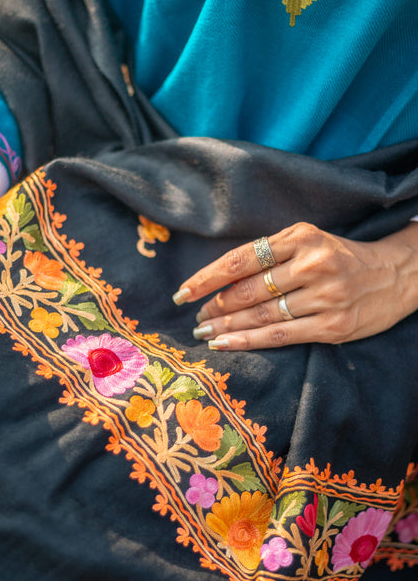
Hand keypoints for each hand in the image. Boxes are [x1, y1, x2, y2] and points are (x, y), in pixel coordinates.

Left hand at [172, 221, 417, 350]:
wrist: (396, 275)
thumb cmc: (341, 258)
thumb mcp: (308, 241)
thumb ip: (270, 254)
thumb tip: (220, 281)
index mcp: (300, 237)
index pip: (240, 259)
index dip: (207, 278)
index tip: (183, 292)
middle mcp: (312, 264)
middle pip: (248, 290)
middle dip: (215, 307)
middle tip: (196, 317)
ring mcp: (324, 296)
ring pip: (260, 315)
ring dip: (225, 326)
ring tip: (204, 332)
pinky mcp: (333, 325)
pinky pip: (279, 336)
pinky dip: (247, 341)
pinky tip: (224, 344)